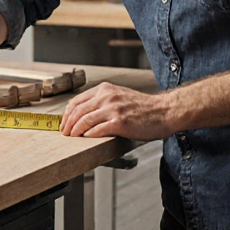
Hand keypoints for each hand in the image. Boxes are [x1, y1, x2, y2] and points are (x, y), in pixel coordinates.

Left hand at [60, 82, 176, 140]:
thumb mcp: (120, 96)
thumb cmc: (144, 108)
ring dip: (75, 131)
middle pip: (77, 111)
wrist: (165, 111)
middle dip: (67, 124)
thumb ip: (104, 101)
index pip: (77, 101)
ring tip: (72, 138)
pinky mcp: (120, 122)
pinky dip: (88, 135)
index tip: (64, 123)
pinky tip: (86, 140)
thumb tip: (85, 115)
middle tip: (64, 134)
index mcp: (105, 89)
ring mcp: (113, 109)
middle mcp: (106, 96)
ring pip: (84, 120)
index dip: (67, 114)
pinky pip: (97, 130)